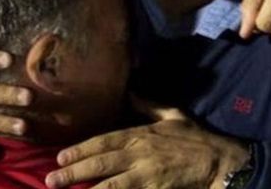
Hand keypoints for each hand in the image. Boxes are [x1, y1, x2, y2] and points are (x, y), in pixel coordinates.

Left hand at [46, 96, 249, 188]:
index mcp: (142, 134)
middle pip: (101, 162)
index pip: (105, 140)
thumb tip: (132, 91)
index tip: (61, 156)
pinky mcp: (155, 188)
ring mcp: (147, 173)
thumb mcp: (174, 115)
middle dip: (73, 171)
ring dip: (85, 187)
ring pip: (109, 183)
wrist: (219, 160)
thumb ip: (150, 105)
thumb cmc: (196, 139)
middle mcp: (140, 153)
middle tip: (51, 179)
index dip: (82, 149)